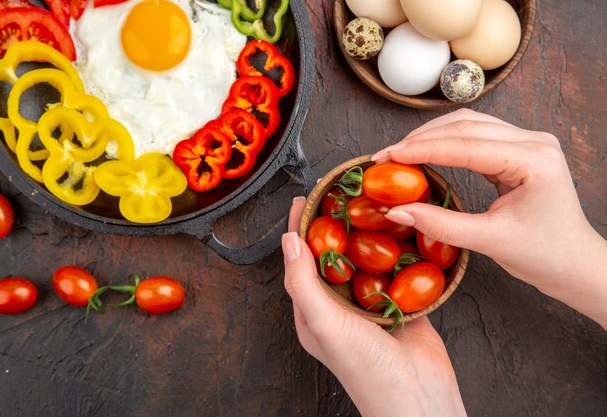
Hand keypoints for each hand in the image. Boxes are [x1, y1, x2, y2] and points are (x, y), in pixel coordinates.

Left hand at [282, 198, 466, 416]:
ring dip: (368, 234)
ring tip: (370, 205)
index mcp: (314, 312)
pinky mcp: (402, 304)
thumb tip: (288, 241)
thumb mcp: (323, 323)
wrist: (418, 398)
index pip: (301, 262)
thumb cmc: (365, 368)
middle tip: (341, 195)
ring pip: (367, 261)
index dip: (299, 229)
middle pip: (335, 257)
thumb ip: (303, 283)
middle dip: (336, 226)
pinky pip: (398, 271)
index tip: (302, 200)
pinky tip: (402, 230)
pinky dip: (399, 251)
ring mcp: (372, 304)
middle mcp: (340, 306)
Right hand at [373, 109, 606, 328]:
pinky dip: (446, 141)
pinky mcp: (520, 149)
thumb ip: (441, 224)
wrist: (575, 263)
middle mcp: (534, 141)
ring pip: (469, 124)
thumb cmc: (544, 255)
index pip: (465, 145)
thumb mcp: (489, 241)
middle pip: (465, 125)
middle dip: (420, 139)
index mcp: (533, 160)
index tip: (386, 157)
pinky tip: (425, 152)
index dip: (420, 149)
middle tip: (385, 156)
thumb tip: (396, 211)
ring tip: (400, 153)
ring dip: (431, 136)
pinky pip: (477, 134)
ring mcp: (528, 141)